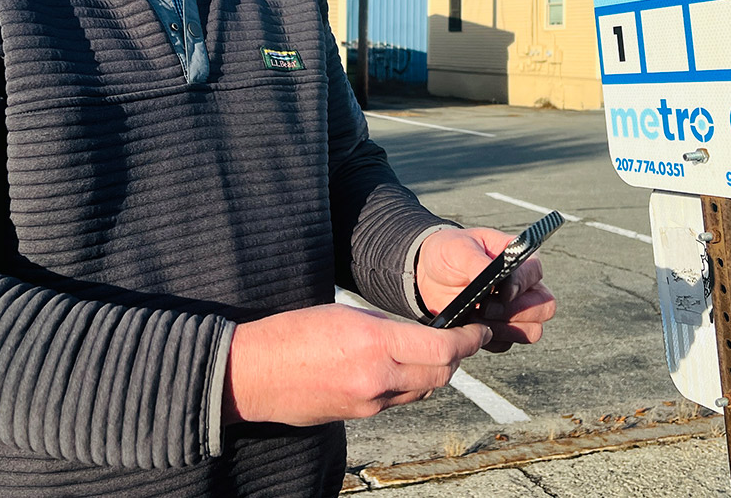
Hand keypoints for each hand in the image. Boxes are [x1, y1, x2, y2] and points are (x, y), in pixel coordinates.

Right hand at [222, 303, 490, 425]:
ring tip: (434, 351)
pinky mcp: (357, 417)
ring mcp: (368, 403)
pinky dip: (408, 385)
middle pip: (440, 375)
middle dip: (458, 357)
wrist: (252, 374)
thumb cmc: (291, 333)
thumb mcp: (343, 313)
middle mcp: (377, 378)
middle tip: (464, 339)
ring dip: (434, 373)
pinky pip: (397, 401)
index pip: (442, 349)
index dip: (468, 340)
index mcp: (375, 343)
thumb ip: (384, 327)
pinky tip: (400, 369)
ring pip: (421, 391)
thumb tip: (415, 335)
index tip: (478, 330)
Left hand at [416, 227, 555, 352]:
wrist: (428, 273)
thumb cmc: (449, 252)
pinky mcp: (500, 329)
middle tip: (485, 306)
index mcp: (518, 257)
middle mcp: (523, 285)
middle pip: (544, 307)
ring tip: (476, 316)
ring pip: (532, 330)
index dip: (520, 284)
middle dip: (514, 311)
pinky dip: (490, 339)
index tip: (500, 291)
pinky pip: (507, 344)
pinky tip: (472, 325)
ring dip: (504, 328)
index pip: (535, 272)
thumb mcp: (458, 248)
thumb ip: (477, 261)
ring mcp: (514, 310)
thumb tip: (488, 276)